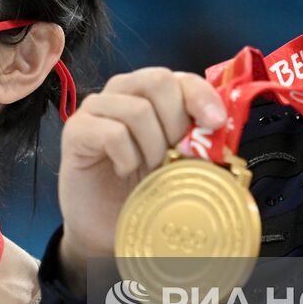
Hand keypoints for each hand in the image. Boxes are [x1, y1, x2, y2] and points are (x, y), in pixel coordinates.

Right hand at [57, 66, 224, 292]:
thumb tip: (226, 135)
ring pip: (137, 109)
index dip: (201, 96)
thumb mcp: (180, 165)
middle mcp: (124, 92)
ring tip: (148, 169)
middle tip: (173, 156)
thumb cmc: (143, 190)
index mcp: (153, 95)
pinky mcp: (76, 129)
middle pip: (159, 81)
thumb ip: (200, 145)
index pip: (181, 78)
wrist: (106, 224)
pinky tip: (125, 171)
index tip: (215, 122)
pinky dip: (127, 157)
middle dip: (175, 123)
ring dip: (151, 146)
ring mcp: (97, 108)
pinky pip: (111, 132)